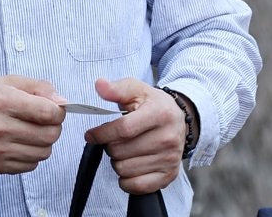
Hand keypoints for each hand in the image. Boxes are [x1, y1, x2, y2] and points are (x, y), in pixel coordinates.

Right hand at [0, 75, 66, 173]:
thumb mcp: (10, 82)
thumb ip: (40, 88)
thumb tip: (63, 102)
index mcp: (2, 101)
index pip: (48, 112)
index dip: (58, 110)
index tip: (54, 108)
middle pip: (49, 135)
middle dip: (54, 126)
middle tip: (45, 119)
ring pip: (43, 152)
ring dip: (44, 141)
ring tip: (32, 130)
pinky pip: (31, 165)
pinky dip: (33, 154)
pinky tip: (22, 142)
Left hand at [83, 77, 189, 193]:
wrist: (180, 120)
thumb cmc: (153, 105)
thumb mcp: (137, 90)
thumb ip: (117, 88)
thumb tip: (99, 85)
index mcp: (160, 114)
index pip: (123, 129)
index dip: (102, 133)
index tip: (91, 134)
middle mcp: (168, 138)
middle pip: (120, 151)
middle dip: (110, 145)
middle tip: (116, 139)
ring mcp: (169, 159)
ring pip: (124, 169)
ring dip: (117, 161)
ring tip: (125, 150)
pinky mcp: (168, 175)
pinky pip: (135, 186)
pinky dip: (126, 179)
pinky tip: (130, 165)